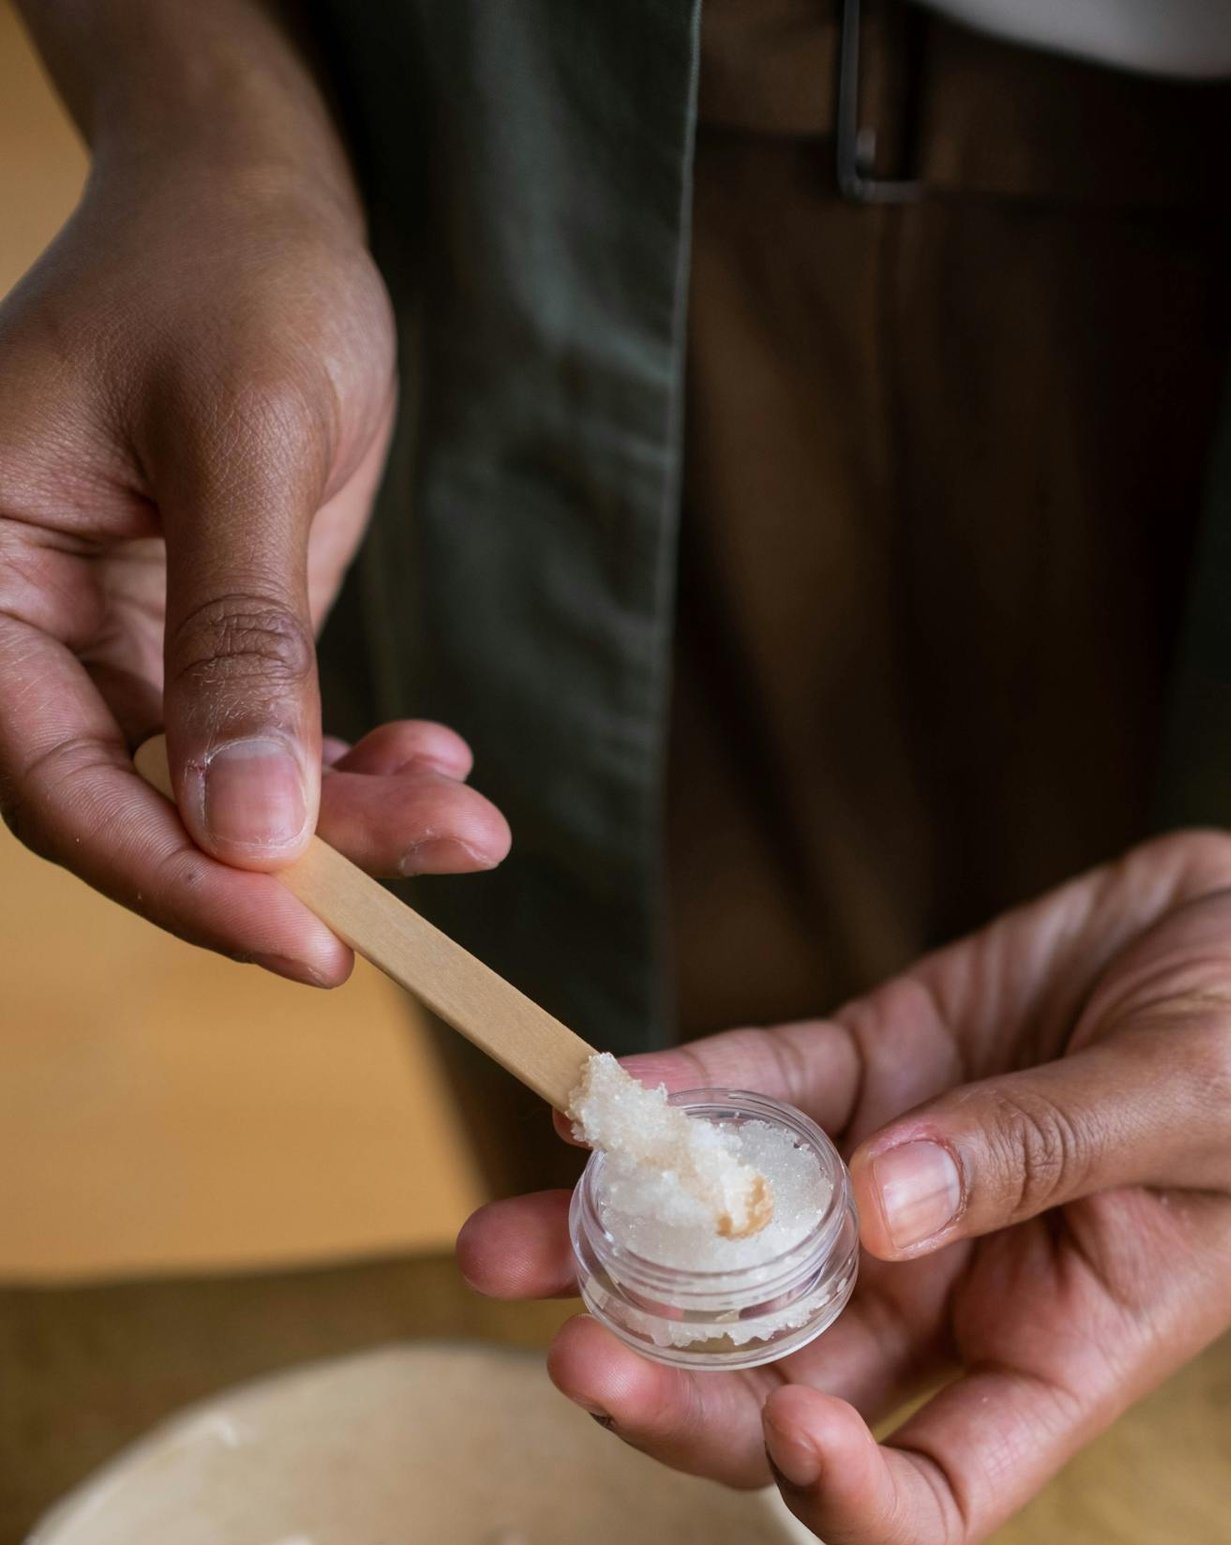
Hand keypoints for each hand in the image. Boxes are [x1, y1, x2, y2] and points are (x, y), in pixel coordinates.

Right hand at [0, 91, 504, 982]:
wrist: (261, 203)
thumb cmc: (227, 274)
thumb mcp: (241, 439)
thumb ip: (239, 638)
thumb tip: (251, 832)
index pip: (52, 778)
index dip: (176, 877)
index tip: (306, 941)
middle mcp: (29, 635)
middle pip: (138, 812)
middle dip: (293, 862)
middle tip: (435, 862)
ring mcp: (120, 653)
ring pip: (225, 799)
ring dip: (355, 825)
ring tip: (471, 818)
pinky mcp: (204, 653)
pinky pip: (276, 755)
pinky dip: (361, 778)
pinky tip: (441, 763)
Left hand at [459, 830, 1230, 1544]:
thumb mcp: (1201, 1091)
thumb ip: (1042, 1150)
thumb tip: (880, 1211)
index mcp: (1063, 1354)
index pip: (933, 1501)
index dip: (845, 1499)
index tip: (790, 1426)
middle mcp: (958, 1297)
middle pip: (787, 1396)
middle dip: (675, 1393)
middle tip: (572, 1354)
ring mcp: (898, 1191)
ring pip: (732, 1262)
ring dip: (615, 1258)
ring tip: (490, 1245)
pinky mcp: (868, 1077)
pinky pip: (749, 1103)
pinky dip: (672, 1103)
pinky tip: (589, 1100)